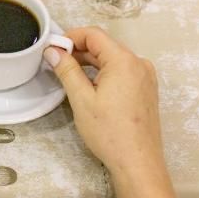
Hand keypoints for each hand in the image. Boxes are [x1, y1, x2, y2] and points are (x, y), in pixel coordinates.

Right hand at [45, 27, 162, 179]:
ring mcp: (146, 77)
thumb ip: (67, 70)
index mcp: (124, 60)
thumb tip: (52, 50)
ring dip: (90, 62)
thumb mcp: (81, 99)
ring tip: (69, 75)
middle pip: (104, 46)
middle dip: (79, 50)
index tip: (52, 48)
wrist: (138, 163)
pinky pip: (122, 72)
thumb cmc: (109, 131)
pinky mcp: (146, 90)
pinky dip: (104, 73)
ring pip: (113, 59)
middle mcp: (139, 63)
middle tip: (55, 62)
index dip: (70, 37)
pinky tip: (89, 86)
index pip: (94, 35)